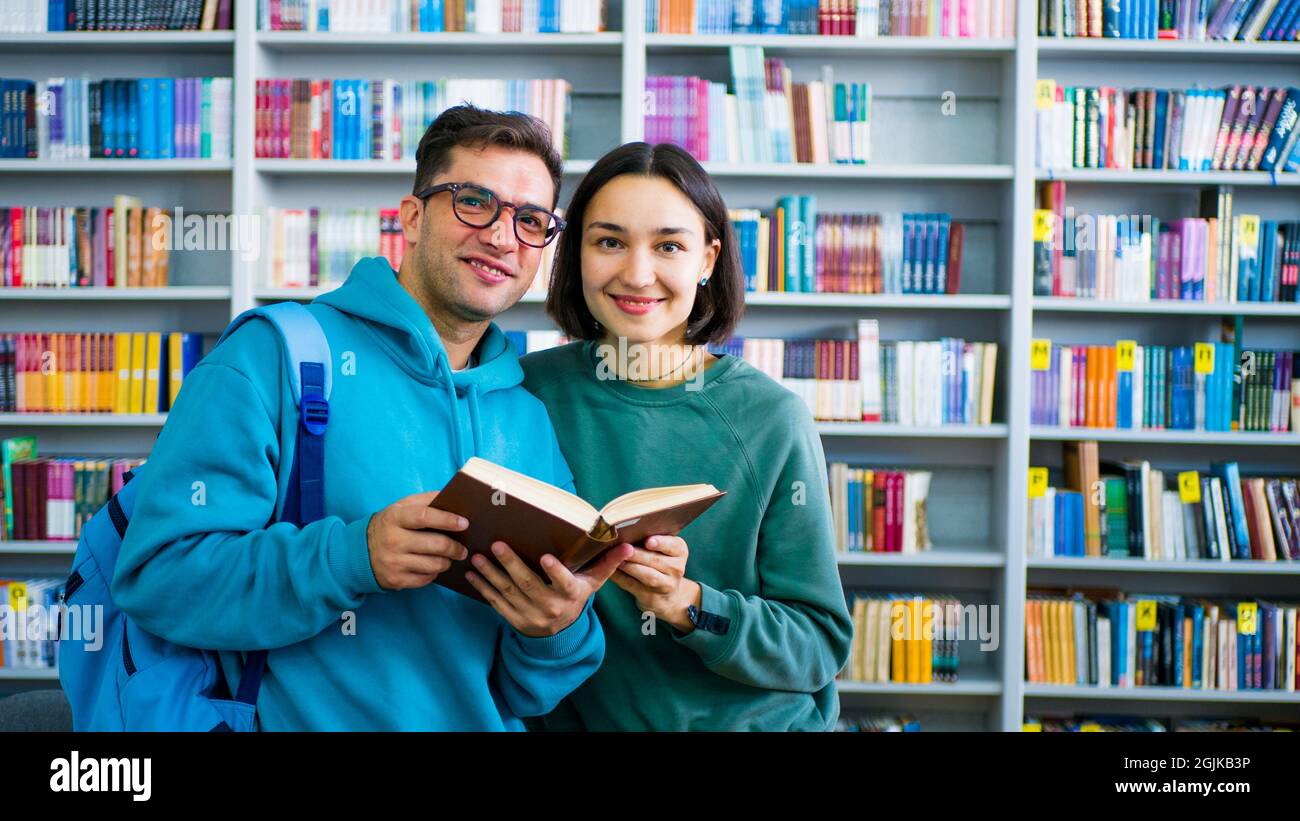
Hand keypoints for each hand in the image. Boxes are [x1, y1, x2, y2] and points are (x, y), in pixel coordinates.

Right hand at [366, 490, 468, 590]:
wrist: (359, 552)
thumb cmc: (389, 525)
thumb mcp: (401, 507)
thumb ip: (426, 500)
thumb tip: (454, 499)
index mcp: (394, 518)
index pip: (425, 516)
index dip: (447, 519)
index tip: (464, 523)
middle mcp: (393, 540)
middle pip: (435, 544)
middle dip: (455, 548)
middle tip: (463, 549)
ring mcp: (393, 562)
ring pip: (434, 565)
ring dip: (446, 562)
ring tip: (449, 558)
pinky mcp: (395, 579)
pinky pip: (426, 579)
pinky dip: (434, 573)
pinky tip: (432, 567)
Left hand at [465, 541, 632, 637]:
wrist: (559, 634)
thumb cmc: (575, 597)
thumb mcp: (592, 583)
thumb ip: (607, 564)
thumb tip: (627, 545)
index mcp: (570, 595)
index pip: (564, 583)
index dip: (555, 572)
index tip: (545, 557)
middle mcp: (549, 607)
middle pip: (528, 583)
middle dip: (511, 563)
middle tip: (497, 544)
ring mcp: (529, 615)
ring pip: (508, 592)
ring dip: (491, 574)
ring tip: (477, 556)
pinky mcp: (513, 619)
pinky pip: (496, 602)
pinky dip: (482, 588)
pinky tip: (471, 573)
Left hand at [609, 536, 700, 632]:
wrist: (665, 594)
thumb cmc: (658, 562)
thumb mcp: (662, 549)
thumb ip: (650, 537)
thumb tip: (626, 527)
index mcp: (680, 551)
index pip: (674, 545)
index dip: (661, 543)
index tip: (648, 541)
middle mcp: (677, 568)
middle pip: (656, 560)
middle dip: (638, 554)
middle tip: (623, 547)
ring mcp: (666, 585)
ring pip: (647, 575)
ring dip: (630, 566)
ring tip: (616, 559)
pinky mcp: (651, 597)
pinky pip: (633, 586)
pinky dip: (621, 578)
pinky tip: (610, 570)